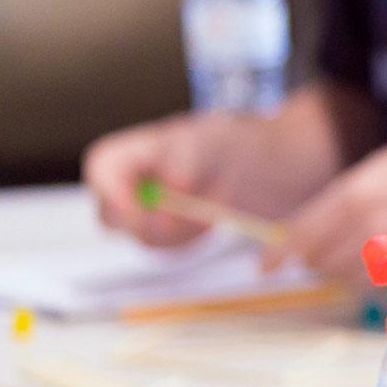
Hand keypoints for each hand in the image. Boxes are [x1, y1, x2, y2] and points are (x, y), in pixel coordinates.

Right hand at [82, 111, 330, 246]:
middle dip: (141, 221)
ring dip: (170, 233)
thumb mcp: (215, 139)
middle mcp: (144, 177)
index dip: (108, 189)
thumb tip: (170, 188)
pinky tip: (211, 223)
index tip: (135, 209)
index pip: (102, 165)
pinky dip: (187, 240)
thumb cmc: (246, 141)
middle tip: (182, 219)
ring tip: (206, 215)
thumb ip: (186, 159)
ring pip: (139, 233)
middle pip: (112, 210)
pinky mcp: (181, 227)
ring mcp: (160, 205)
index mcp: (145, 146)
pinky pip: (168, 246)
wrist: (284, 164)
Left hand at [258, 125, 386, 278]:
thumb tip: (320, 222)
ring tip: (360, 252)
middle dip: (316, 258)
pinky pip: (385, 286)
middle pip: (321, 262)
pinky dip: (379, 278)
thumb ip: (351, 196)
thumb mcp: (386, 166)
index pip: (302, 234)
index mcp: (356, 194)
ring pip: (350, 279)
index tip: (267, 264)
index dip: (280, 252)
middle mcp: (371, 228)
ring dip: (346, 271)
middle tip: (322, 250)